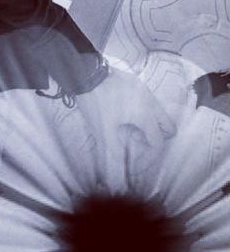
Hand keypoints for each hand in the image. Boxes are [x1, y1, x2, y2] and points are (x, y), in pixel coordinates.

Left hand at [73, 66, 176, 188]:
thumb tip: (117, 178)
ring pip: (157, 114)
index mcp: (147, 115)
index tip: (133, 166)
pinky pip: (147, 103)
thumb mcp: (103, 133)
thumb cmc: (96, 104)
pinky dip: (140, 114)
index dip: (148, 159)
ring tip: (123, 130)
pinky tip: (119, 115)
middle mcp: (151, 103)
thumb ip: (113, 156)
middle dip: (154, 140)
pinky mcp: (136, 84)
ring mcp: (145, 91)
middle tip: (134, 143)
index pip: (158, 143)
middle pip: (166, 127)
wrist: (85, 72)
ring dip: (145, 127)